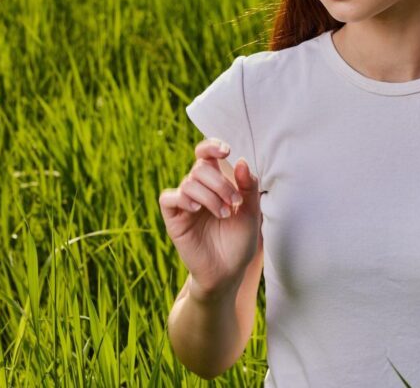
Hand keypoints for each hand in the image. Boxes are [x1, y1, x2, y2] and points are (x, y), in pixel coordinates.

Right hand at [158, 138, 261, 299]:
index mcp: (216, 183)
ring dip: (210, 195)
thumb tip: (240, 161)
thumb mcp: (251, 213)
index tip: (226, 151)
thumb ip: (248, 187)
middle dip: (221, 182)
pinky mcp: (174, 219)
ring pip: (189, 182)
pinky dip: (183, 198)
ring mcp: (185, 204)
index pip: (206, 154)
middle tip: (235, 203)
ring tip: (224, 214)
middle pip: (200, 167)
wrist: (228, 272)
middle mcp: (199, 189)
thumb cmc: (239, 242)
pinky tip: (197, 208)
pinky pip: (169, 198)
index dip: (211, 146)